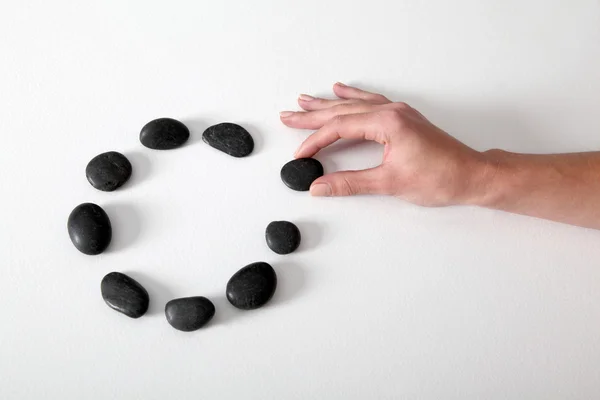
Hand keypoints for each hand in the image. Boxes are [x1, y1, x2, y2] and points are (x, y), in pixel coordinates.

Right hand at [279, 82, 490, 205]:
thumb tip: (319, 186)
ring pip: (353, 105)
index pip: (340, 128)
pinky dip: (352, 97)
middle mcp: (391, 112)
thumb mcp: (390, 183)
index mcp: (387, 123)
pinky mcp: (403, 118)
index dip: (316, 141)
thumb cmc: (441, 177)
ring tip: (304, 101)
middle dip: (312, 115)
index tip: (301, 154)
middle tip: (288, 115)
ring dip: (327, 104)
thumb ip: (350, 183)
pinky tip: (341, 91)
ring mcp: (398, 112)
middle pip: (342, 111)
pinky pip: (370, 101)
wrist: (472, 174)